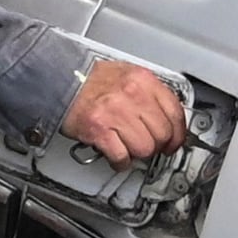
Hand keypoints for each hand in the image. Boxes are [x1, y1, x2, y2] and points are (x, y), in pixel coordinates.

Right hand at [63, 57, 187, 167]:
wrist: (59, 80)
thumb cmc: (90, 80)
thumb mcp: (127, 75)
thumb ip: (149, 93)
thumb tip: (166, 117)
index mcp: (143, 80)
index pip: (175, 113)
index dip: (178, 134)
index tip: (173, 142)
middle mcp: (132, 95)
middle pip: (162, 134)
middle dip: (157, 145)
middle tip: (147, 145)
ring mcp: (116, 113)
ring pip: (145, 148)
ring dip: (137, 153)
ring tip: (128, 147)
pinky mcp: (99, 130)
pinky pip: (122, 157)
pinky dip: (120, 162)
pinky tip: (116, 156)